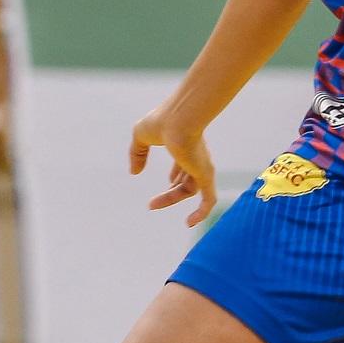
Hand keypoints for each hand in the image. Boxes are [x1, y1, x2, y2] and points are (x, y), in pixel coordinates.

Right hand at [130, 105, 218, 226]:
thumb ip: (137, 153)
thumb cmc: (161, 121)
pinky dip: (202, 213)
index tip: (168, 182)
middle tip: (152, 203)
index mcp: (186, 144)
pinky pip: (209, 200)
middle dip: (172, 191)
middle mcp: (197, 156)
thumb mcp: (141, 135)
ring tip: (152, 205)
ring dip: (171, 199)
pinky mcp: (206, 175)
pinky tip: (189, 223)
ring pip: (191, 190)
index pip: (185, 163)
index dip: (177, 174)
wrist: (179, 119)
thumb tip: (134, 172)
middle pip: (187, 178)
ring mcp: (202, 165)